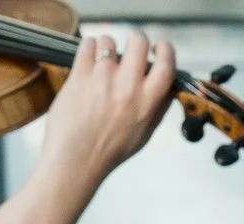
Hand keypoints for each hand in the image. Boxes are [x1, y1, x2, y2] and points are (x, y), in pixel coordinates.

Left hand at [38, 22, 182, 187]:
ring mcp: (103, 78)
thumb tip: (169, 88)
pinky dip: (88, 49)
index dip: (164, 50)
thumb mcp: (143, 136)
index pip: (166, 63)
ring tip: (102, 65)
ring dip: (106, 48)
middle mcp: (128, 87)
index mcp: (147, 103)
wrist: (75, 162)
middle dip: (135, 41)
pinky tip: (88, 64)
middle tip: (128, 52)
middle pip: (139, 41)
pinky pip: (88, 44)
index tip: (158, 49)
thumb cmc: (107, 153)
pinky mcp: (81, 74)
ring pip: (110, 40)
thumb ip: (158, 110)